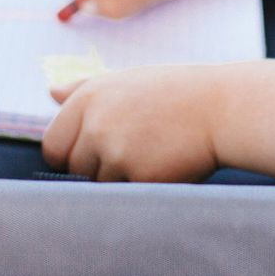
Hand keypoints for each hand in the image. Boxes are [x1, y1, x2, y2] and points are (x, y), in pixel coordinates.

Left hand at [41, 66, 222, 181]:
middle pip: (74, 169)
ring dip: (120, 179)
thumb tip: (51, 91)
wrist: (223, 108)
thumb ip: (85, 88)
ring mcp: (115, 151)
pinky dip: (141, 187)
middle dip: (95, 168)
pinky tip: (164, 164)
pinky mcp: (137, 176)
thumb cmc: (176, 93)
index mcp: (89, 97)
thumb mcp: (127, 80)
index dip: (69, 155)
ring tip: (152, 153)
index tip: (92, 153)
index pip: (53, 145)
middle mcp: (96, 123)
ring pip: (99, 185)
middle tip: (131, 152)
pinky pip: (125, 195)